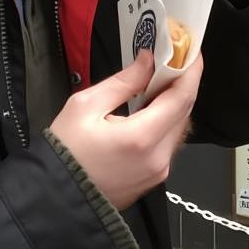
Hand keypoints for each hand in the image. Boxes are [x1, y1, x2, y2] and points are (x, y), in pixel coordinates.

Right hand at [49, 51, 201, 210]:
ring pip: (178, 128)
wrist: (57, 197)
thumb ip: (123, 82)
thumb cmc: (65, 151)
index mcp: (142, 138)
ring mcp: (158, 171)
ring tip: (157, 83)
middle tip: (172, 61)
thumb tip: (147, 62)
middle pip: (184, 112)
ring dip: (173, 103)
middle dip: (182, 84)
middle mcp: (158, 158)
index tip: (191, 50)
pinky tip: (149, 110)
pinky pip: (168, 144)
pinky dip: (165, 122)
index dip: (191, 71)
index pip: (181, 98)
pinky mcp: (154, 178)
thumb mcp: (85, 106)